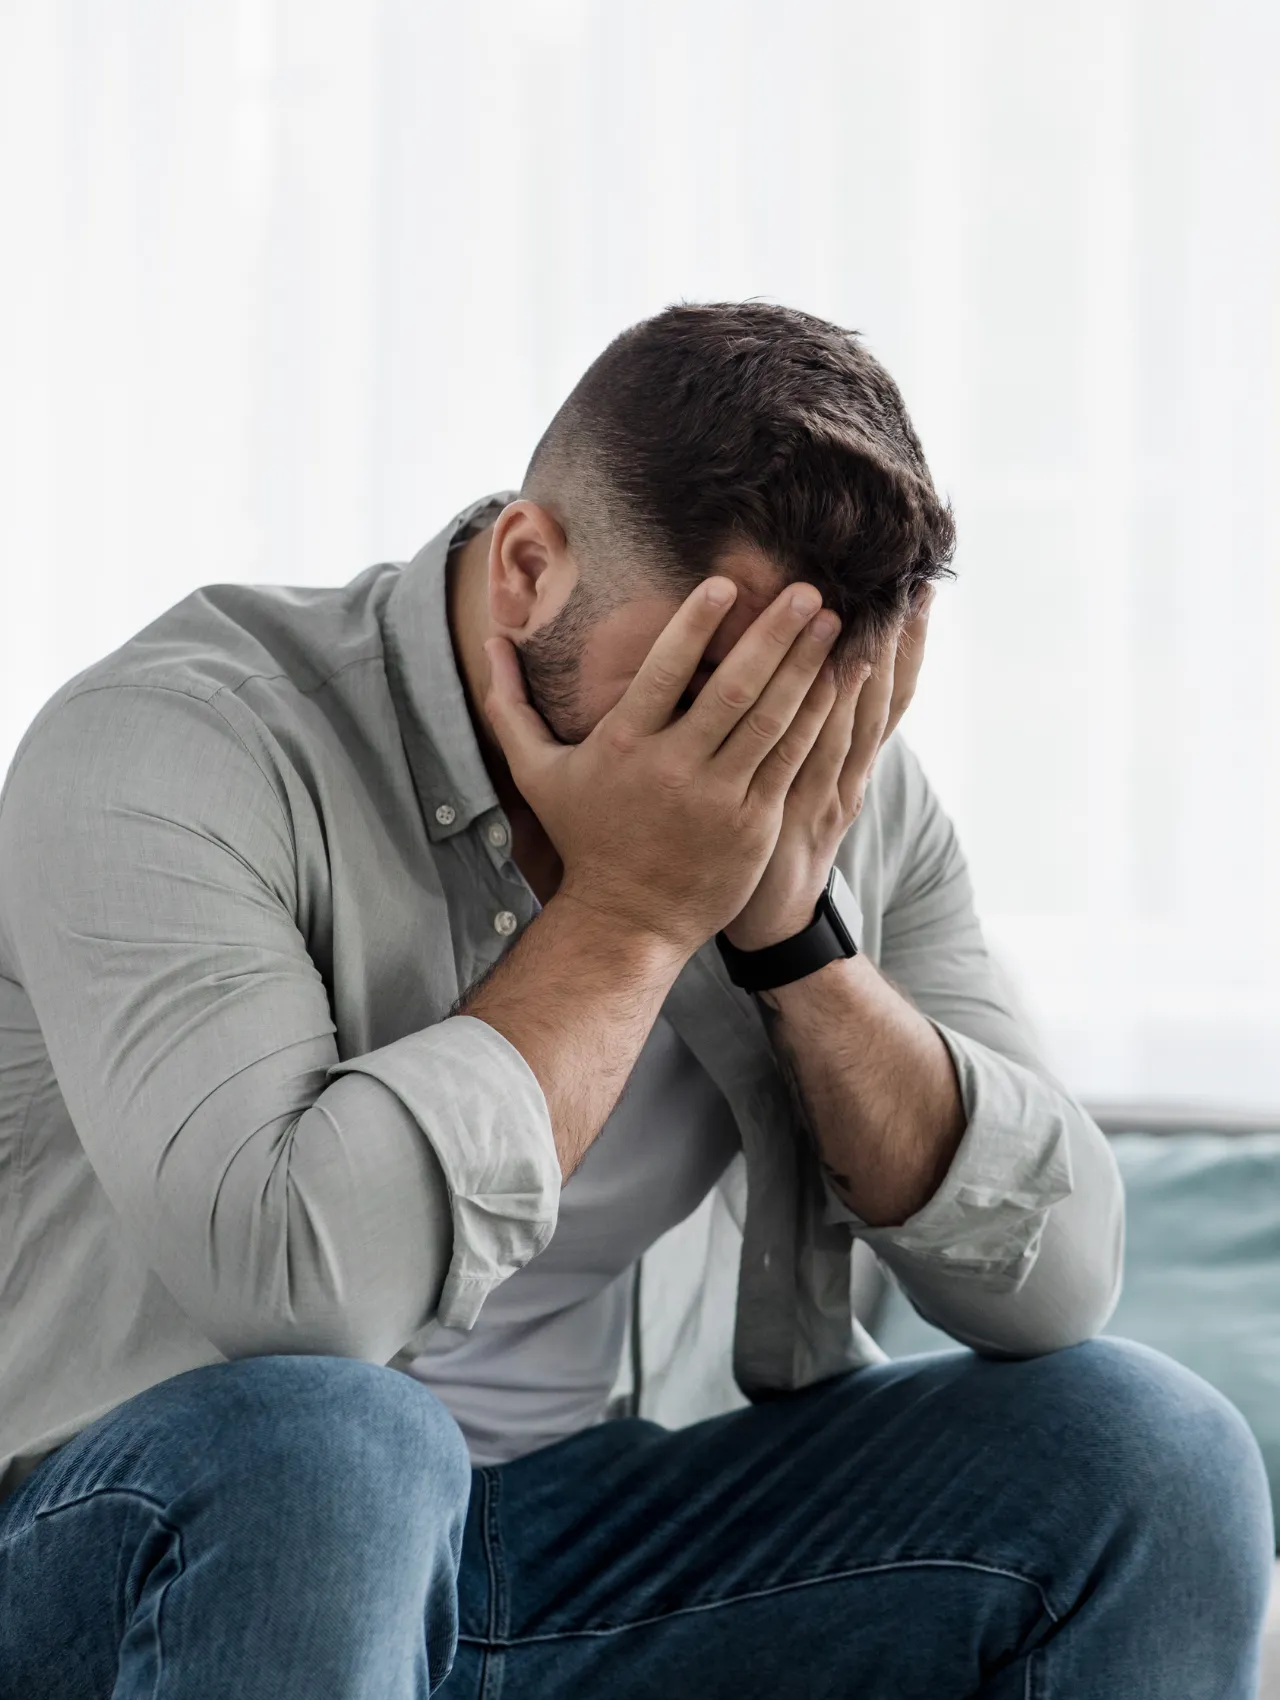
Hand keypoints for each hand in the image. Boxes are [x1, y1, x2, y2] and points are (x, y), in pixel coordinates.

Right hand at [483, 577, 842, 959]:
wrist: (628, 920)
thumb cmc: (586, 838)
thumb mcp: (536, 773)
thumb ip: (510, 705)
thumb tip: (489, 640)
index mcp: (624, 746)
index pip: (662, 672)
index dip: (695, 625)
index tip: (724, 583)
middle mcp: (674, 769)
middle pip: (733, 690)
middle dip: (773, 635)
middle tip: (808, 590)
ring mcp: (719, 799)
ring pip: (771, 722)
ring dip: (806, 668)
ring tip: (834, 623)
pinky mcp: (753, 824)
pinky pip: (789, 761)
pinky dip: (815, 718)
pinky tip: (838, 682)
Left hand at [720, 585, 935, 951]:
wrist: (766, 924)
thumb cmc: (770, 849)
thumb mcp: (797, 790)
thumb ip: (804, 739)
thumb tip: (810, 683)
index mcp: (850, 769)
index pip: (888, 698)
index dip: (906, 648)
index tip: (917, 595)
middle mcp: (848, 777)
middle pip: (881, 700)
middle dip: (896, 643)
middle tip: (908, 584)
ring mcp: (825, 796)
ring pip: (856, 720)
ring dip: (870, 664)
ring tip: (877, 610)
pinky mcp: (795, 813)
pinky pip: (816, 752)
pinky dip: (828, 711)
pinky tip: (834, 671)